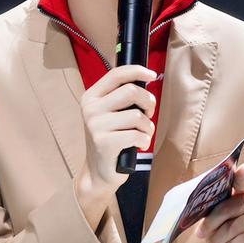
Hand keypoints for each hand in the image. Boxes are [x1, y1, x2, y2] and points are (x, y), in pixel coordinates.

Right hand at [78, 64, 156, 195]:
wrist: (97, 171)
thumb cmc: (110, 139)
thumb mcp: (110, 114)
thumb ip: (122, 97)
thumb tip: (146, 79)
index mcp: (91, 97)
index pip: (116, 74)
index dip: (137, 71)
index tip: (152, 75)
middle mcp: (90, 109)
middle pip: (131, 91)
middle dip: (148, 102)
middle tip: (148, 115)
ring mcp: (95, 125)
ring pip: (137, 115)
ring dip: (147, 126)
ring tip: (142, 134)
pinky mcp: (104, 142)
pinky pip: (137, 134)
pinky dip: (144, 140)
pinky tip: (138, 145)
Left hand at [195, 163, 243, 242]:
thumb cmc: (223, 236)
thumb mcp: (213, 222)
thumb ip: (211, 209)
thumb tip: (198, 203)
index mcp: (242, 193)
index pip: (243, 180)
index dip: (242, 175)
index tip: (242, 167)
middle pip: (235, 205)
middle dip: (215, 220)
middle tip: (202, 232)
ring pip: (241, 223)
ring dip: (223, 235)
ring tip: (215, 241)